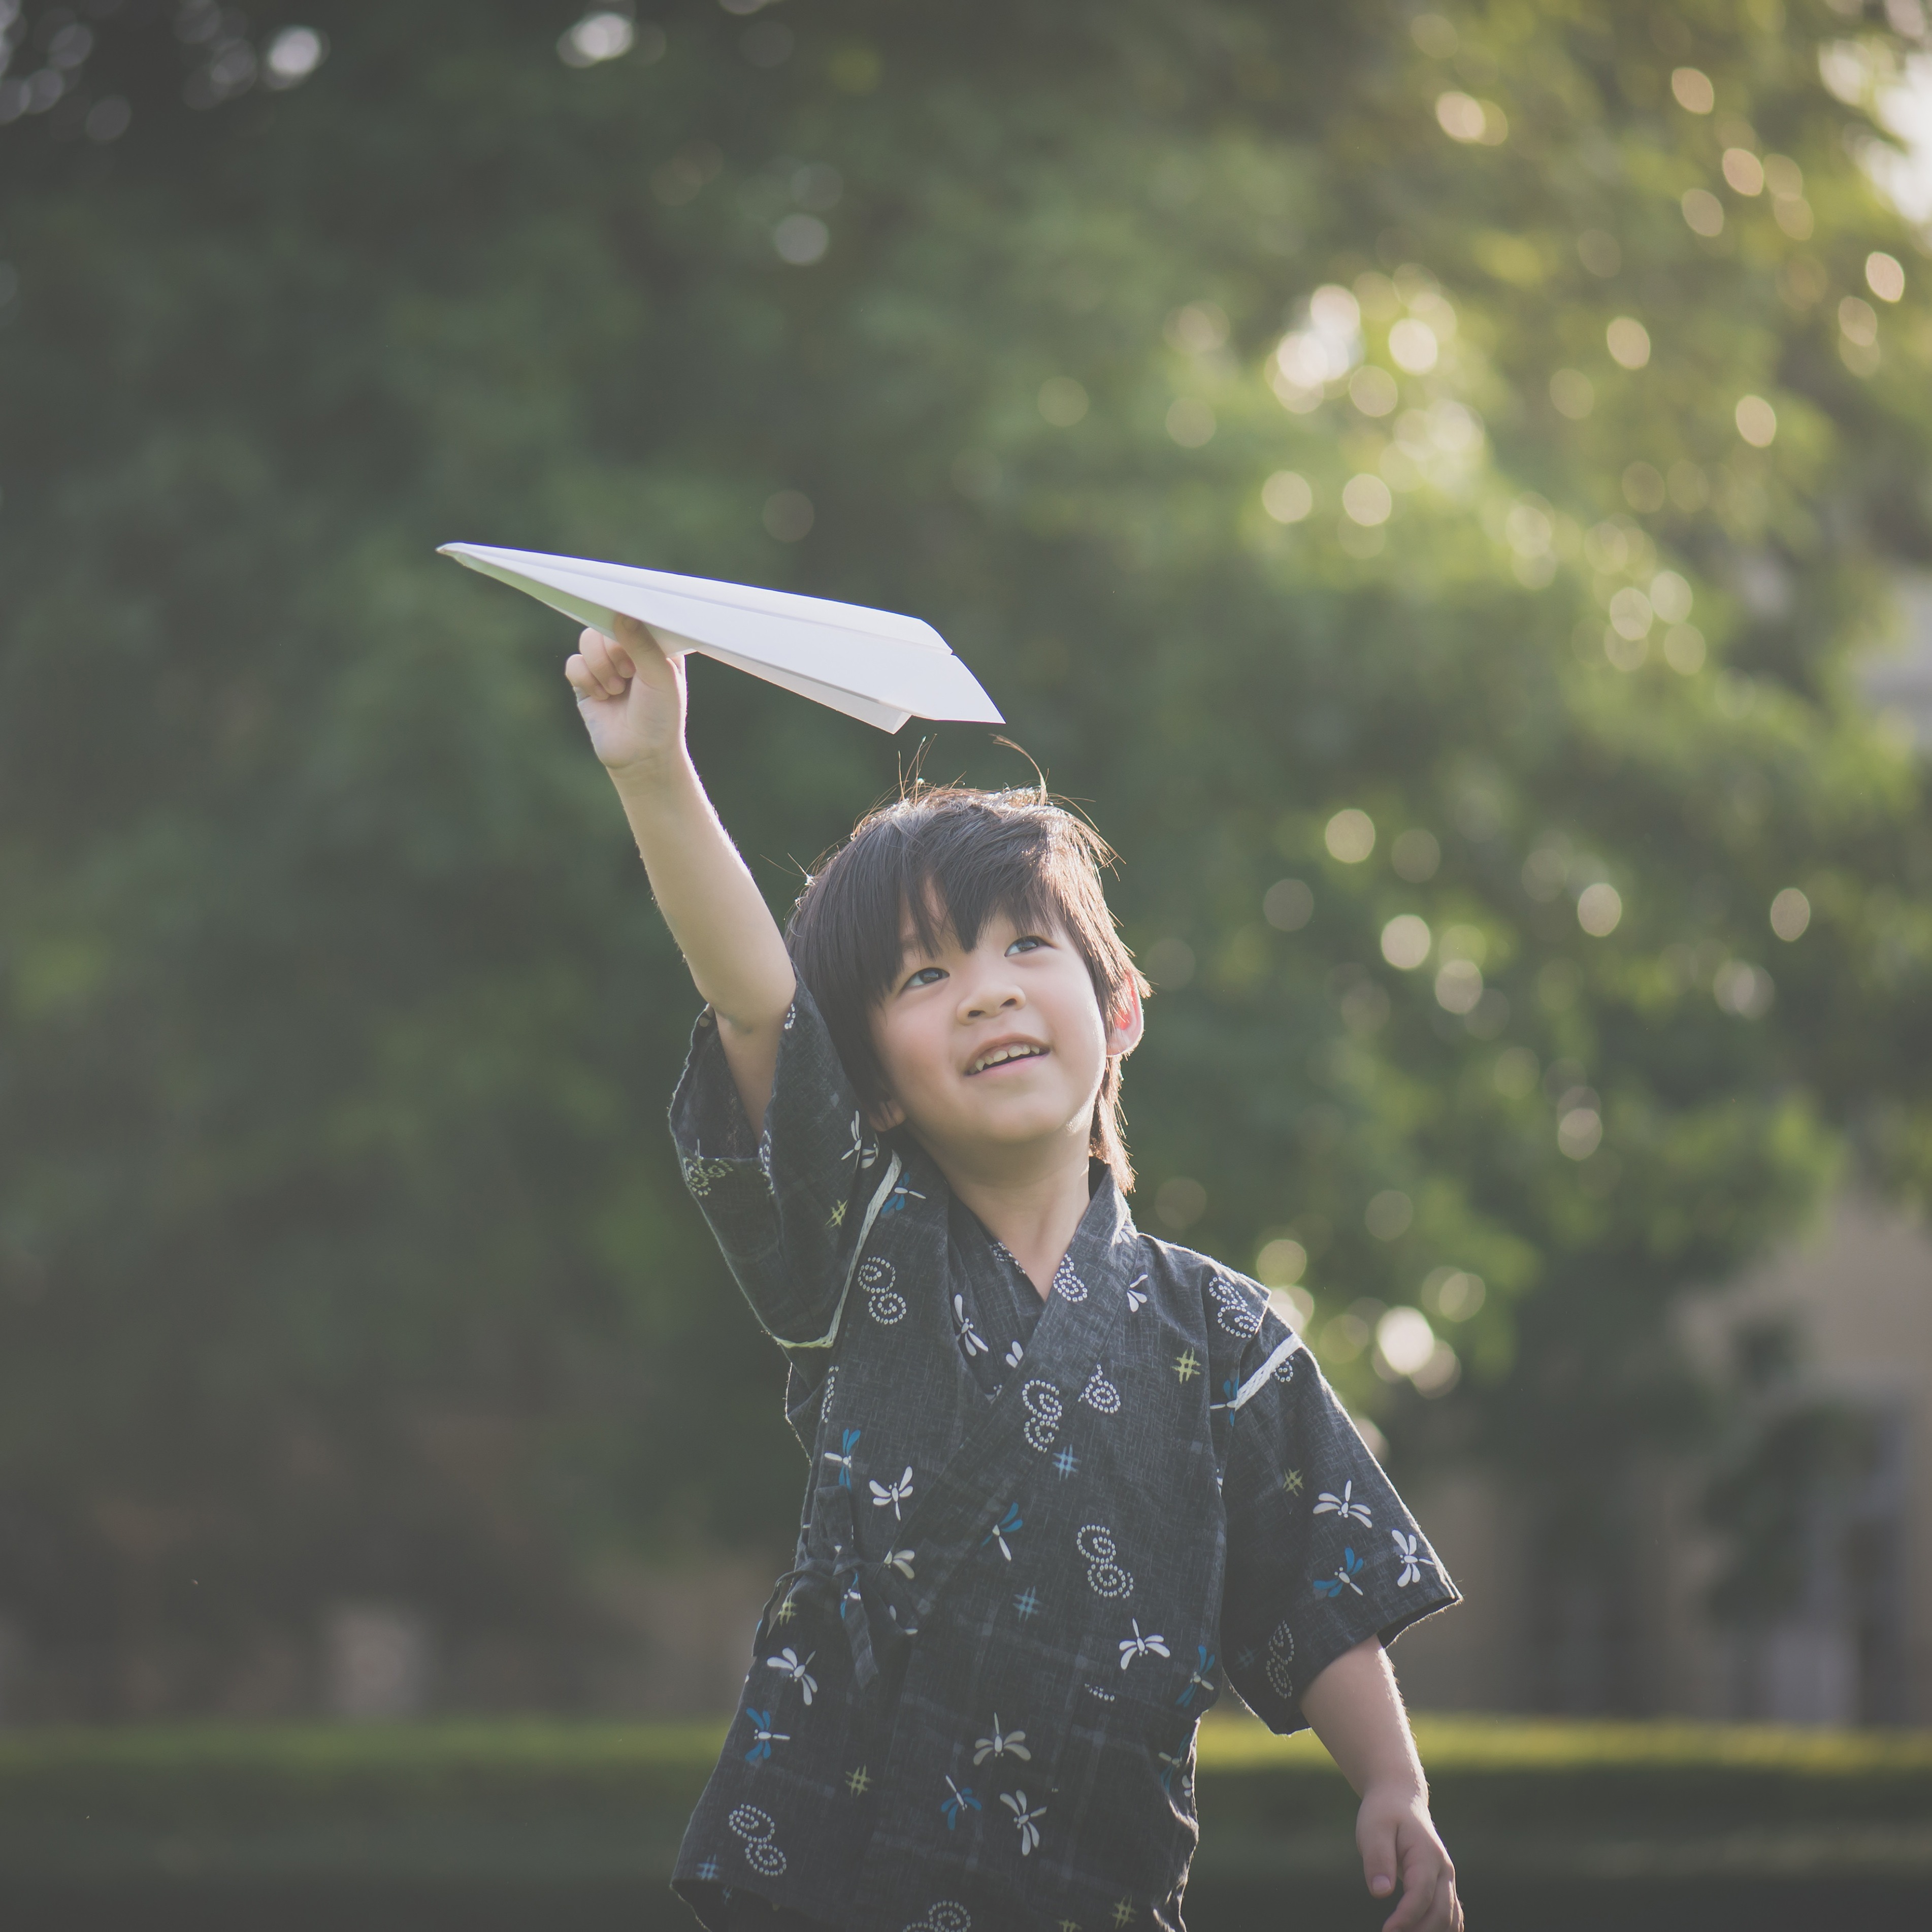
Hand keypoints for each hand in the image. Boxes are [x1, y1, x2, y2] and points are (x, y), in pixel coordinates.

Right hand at [564, 614, 687, 773]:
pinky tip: (602, 697)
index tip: (627, 632)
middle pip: (604, 623)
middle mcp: (629, 649)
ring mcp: (605, 664)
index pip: (634, 612)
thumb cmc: (660, 717)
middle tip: (628, 672)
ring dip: (600, 666)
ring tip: (616, 689)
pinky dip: (586, 679)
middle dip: (612, 649)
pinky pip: (573, 664)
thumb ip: (642, 644)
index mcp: (654, 643)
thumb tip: (621, 614)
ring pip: (586, 641)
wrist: (641, 755)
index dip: (627, 620)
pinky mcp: (586, 681)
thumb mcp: (661, 677)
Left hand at [1357, 1781, 1460, 1931]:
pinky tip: (1423, 1931)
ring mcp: (1447, 1879)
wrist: (1400, 1798)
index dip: (1406, 1917)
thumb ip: (1378, 1858)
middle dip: (1420, 1931)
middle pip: (1441, 1912)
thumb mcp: (1373, 1828)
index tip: (1387, 1931)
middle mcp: (1444, 1870)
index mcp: (1427, 1854)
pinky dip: (1441, 1929)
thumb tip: (1380, 1893)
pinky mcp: (1443, 1886)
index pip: (1421, 1894)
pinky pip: (1451, 1915)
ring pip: (1450, 1918)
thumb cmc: (1384, 1813)